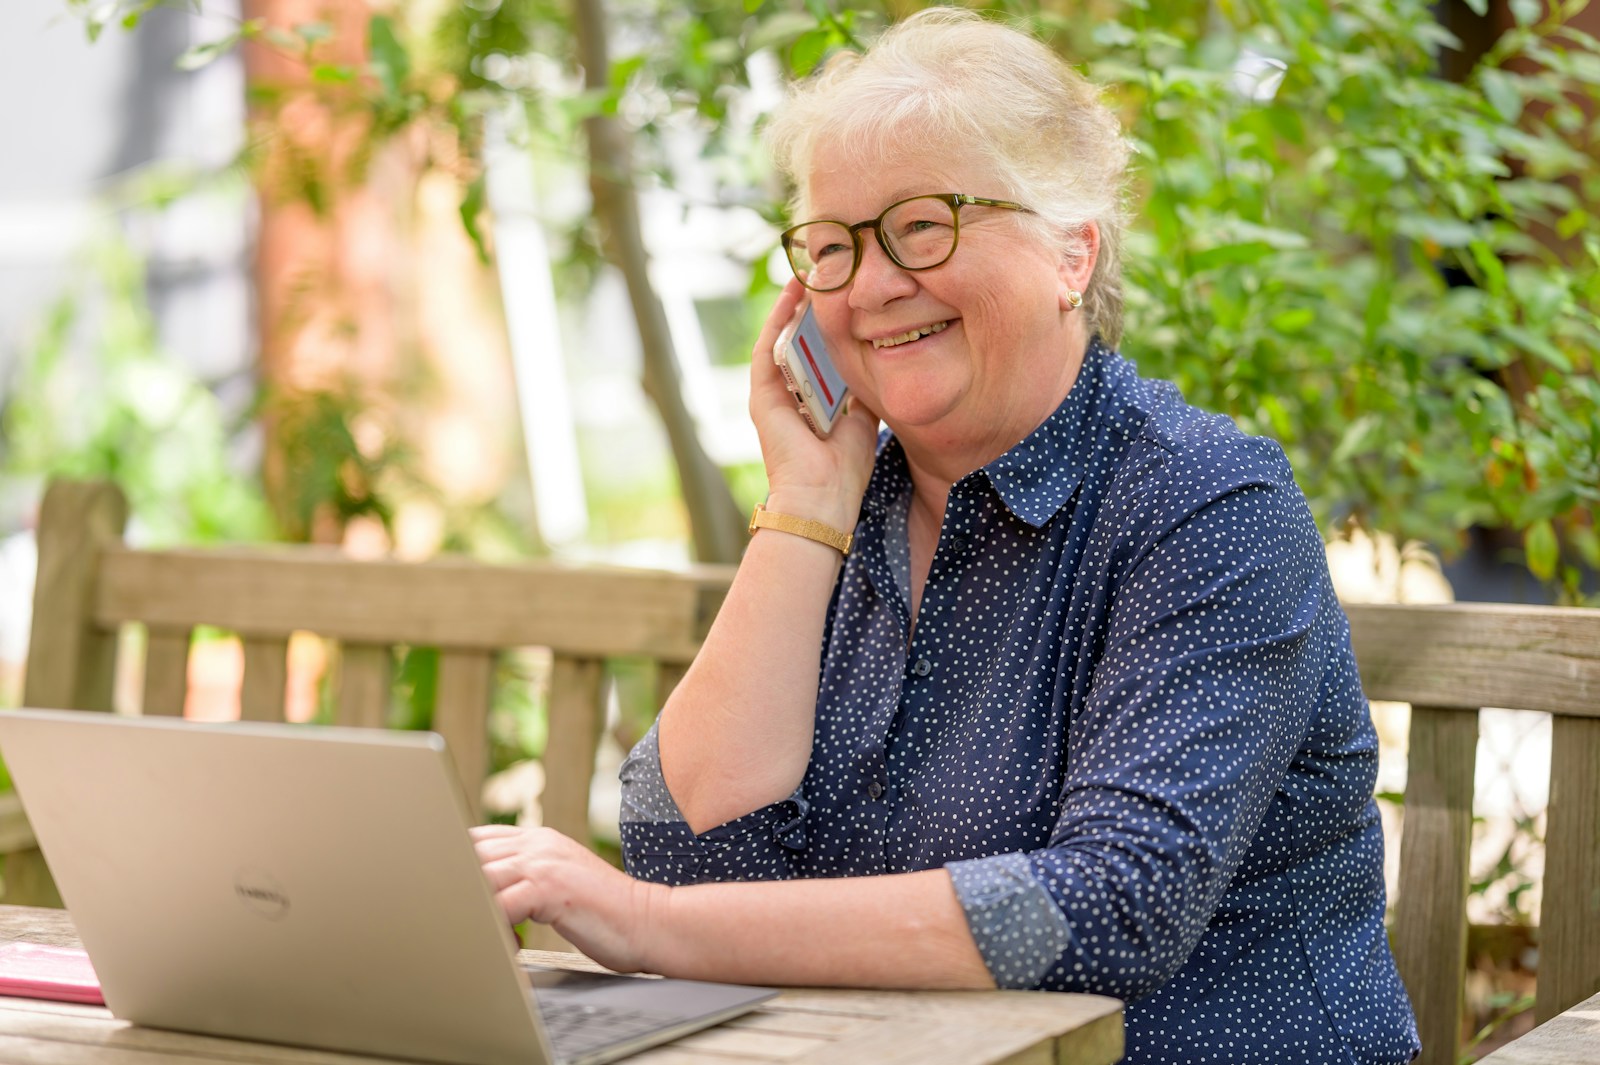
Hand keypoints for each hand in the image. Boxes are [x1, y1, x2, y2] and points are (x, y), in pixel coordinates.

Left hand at [470, 824, 666, 973]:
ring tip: (475, 939)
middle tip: (452, 922)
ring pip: (479, 879)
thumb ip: (527, 878)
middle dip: (455, 888)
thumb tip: (487, 895)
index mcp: (538, 840)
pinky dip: (490, 930)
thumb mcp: (561, 883)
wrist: (650, 922)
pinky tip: (503, 947)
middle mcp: (537, 844)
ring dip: (471, 912)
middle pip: (469, 855)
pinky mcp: (550, 888)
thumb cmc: (606, 915)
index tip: (446, 893)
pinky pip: (499, 907)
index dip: (454, 865)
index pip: (478, 839)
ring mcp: (543, 863)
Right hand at [750, 280, 879, 528]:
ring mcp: (772, 393)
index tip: (848, 295)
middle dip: (814, 307)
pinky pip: (769, 348)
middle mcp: (789, 394)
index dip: (831, 324)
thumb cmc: (844, 472)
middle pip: (801, 340)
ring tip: (812, 270)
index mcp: (812, 403)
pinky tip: (793, 294)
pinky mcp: (761, 395)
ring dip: (795, 304)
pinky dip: (780, 320)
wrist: (822, 500)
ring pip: (783, 338)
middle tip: (830, 271)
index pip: (820, 354)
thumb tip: (880, 361)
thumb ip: (862, 392)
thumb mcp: (863, 421)